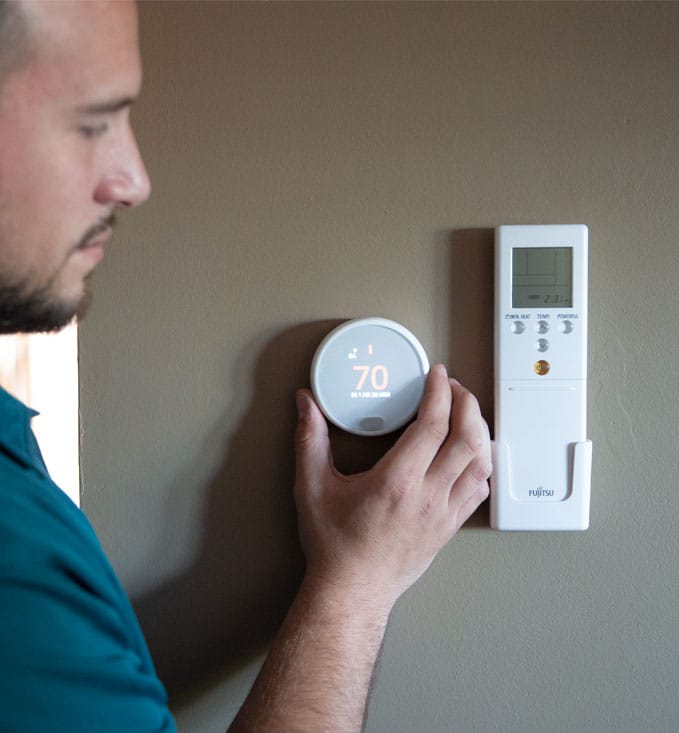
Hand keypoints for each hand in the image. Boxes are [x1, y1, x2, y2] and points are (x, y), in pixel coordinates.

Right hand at [294, 364, 490, 610]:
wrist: (353, 592)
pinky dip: (480, 464)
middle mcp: (428, 496)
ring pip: (481, 463)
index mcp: (397, 482)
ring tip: (465, 414)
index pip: (433, 425)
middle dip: (467, 404)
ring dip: (479, 431)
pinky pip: (479, 489)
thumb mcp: (313, 488)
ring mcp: (444, 514)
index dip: (440, 393)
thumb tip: (306, 405)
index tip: (437, 375)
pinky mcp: (450, 527)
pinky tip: (469, 455)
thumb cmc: (334, 545)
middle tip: (454, 388)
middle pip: (468, 438)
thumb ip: (310, 440)